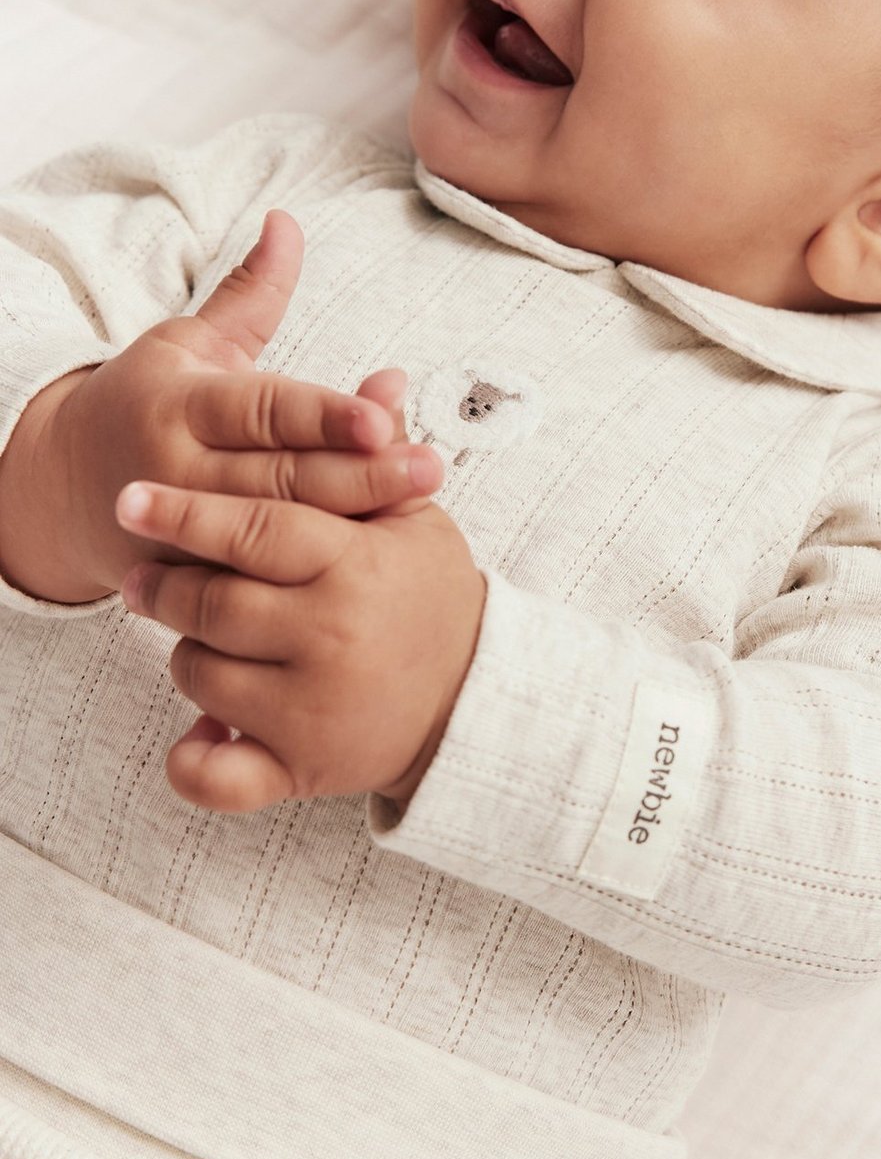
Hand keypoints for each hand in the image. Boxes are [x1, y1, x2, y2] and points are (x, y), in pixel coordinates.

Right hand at [36, 211, 442, 598]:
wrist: (61, 488)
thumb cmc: (147, 402)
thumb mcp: (188, 342)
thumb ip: (249, 294)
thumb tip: (287, 222)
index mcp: (180, 405)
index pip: (263, 409)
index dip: (323, 415)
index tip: (383, 415)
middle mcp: (178, 471)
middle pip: (282, 476)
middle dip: (362, 473)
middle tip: (431, 467)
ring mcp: (182, 534)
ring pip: (276, 530)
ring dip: (353, 517)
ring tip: (421, 501)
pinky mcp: (190, 582)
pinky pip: (261, 575)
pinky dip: (316, 562)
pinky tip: (375, 552)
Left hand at [115, 475, 486, 813]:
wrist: (472, 699)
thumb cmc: (429, 597)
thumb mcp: (414, 522)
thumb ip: (379, 458)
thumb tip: (379, 380)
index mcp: (355, 567)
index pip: (257, 529)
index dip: (186, 513)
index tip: (131, 498)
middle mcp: (331, 637)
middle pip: (214, 603)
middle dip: (164, 586)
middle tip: (141, 574)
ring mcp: (313, 709)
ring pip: (202, 674)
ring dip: (185, 651)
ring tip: (197, 634)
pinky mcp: (302, 768)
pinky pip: (221, 777)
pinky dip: (194, 762)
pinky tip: (198, 734)